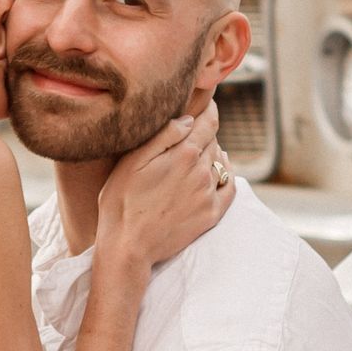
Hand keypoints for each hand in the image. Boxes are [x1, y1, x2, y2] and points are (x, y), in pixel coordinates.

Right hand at [97, 103, 234, 272]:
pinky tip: (217, 173)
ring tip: (198, 154)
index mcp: (183, 154)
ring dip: (212, 154)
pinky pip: (230, 187)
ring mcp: (208, 195)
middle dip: (205, 134)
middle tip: (192, 132)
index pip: (208, 122)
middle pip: (213, 141)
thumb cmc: (121, 201)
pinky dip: (226, 176)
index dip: (209, 109)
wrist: (128, 247)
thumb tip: (188, 119)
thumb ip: (163, 135)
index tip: (207, 103)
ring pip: (220, 163)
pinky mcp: (211, 215)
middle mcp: (202, 172)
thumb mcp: (132, 161)